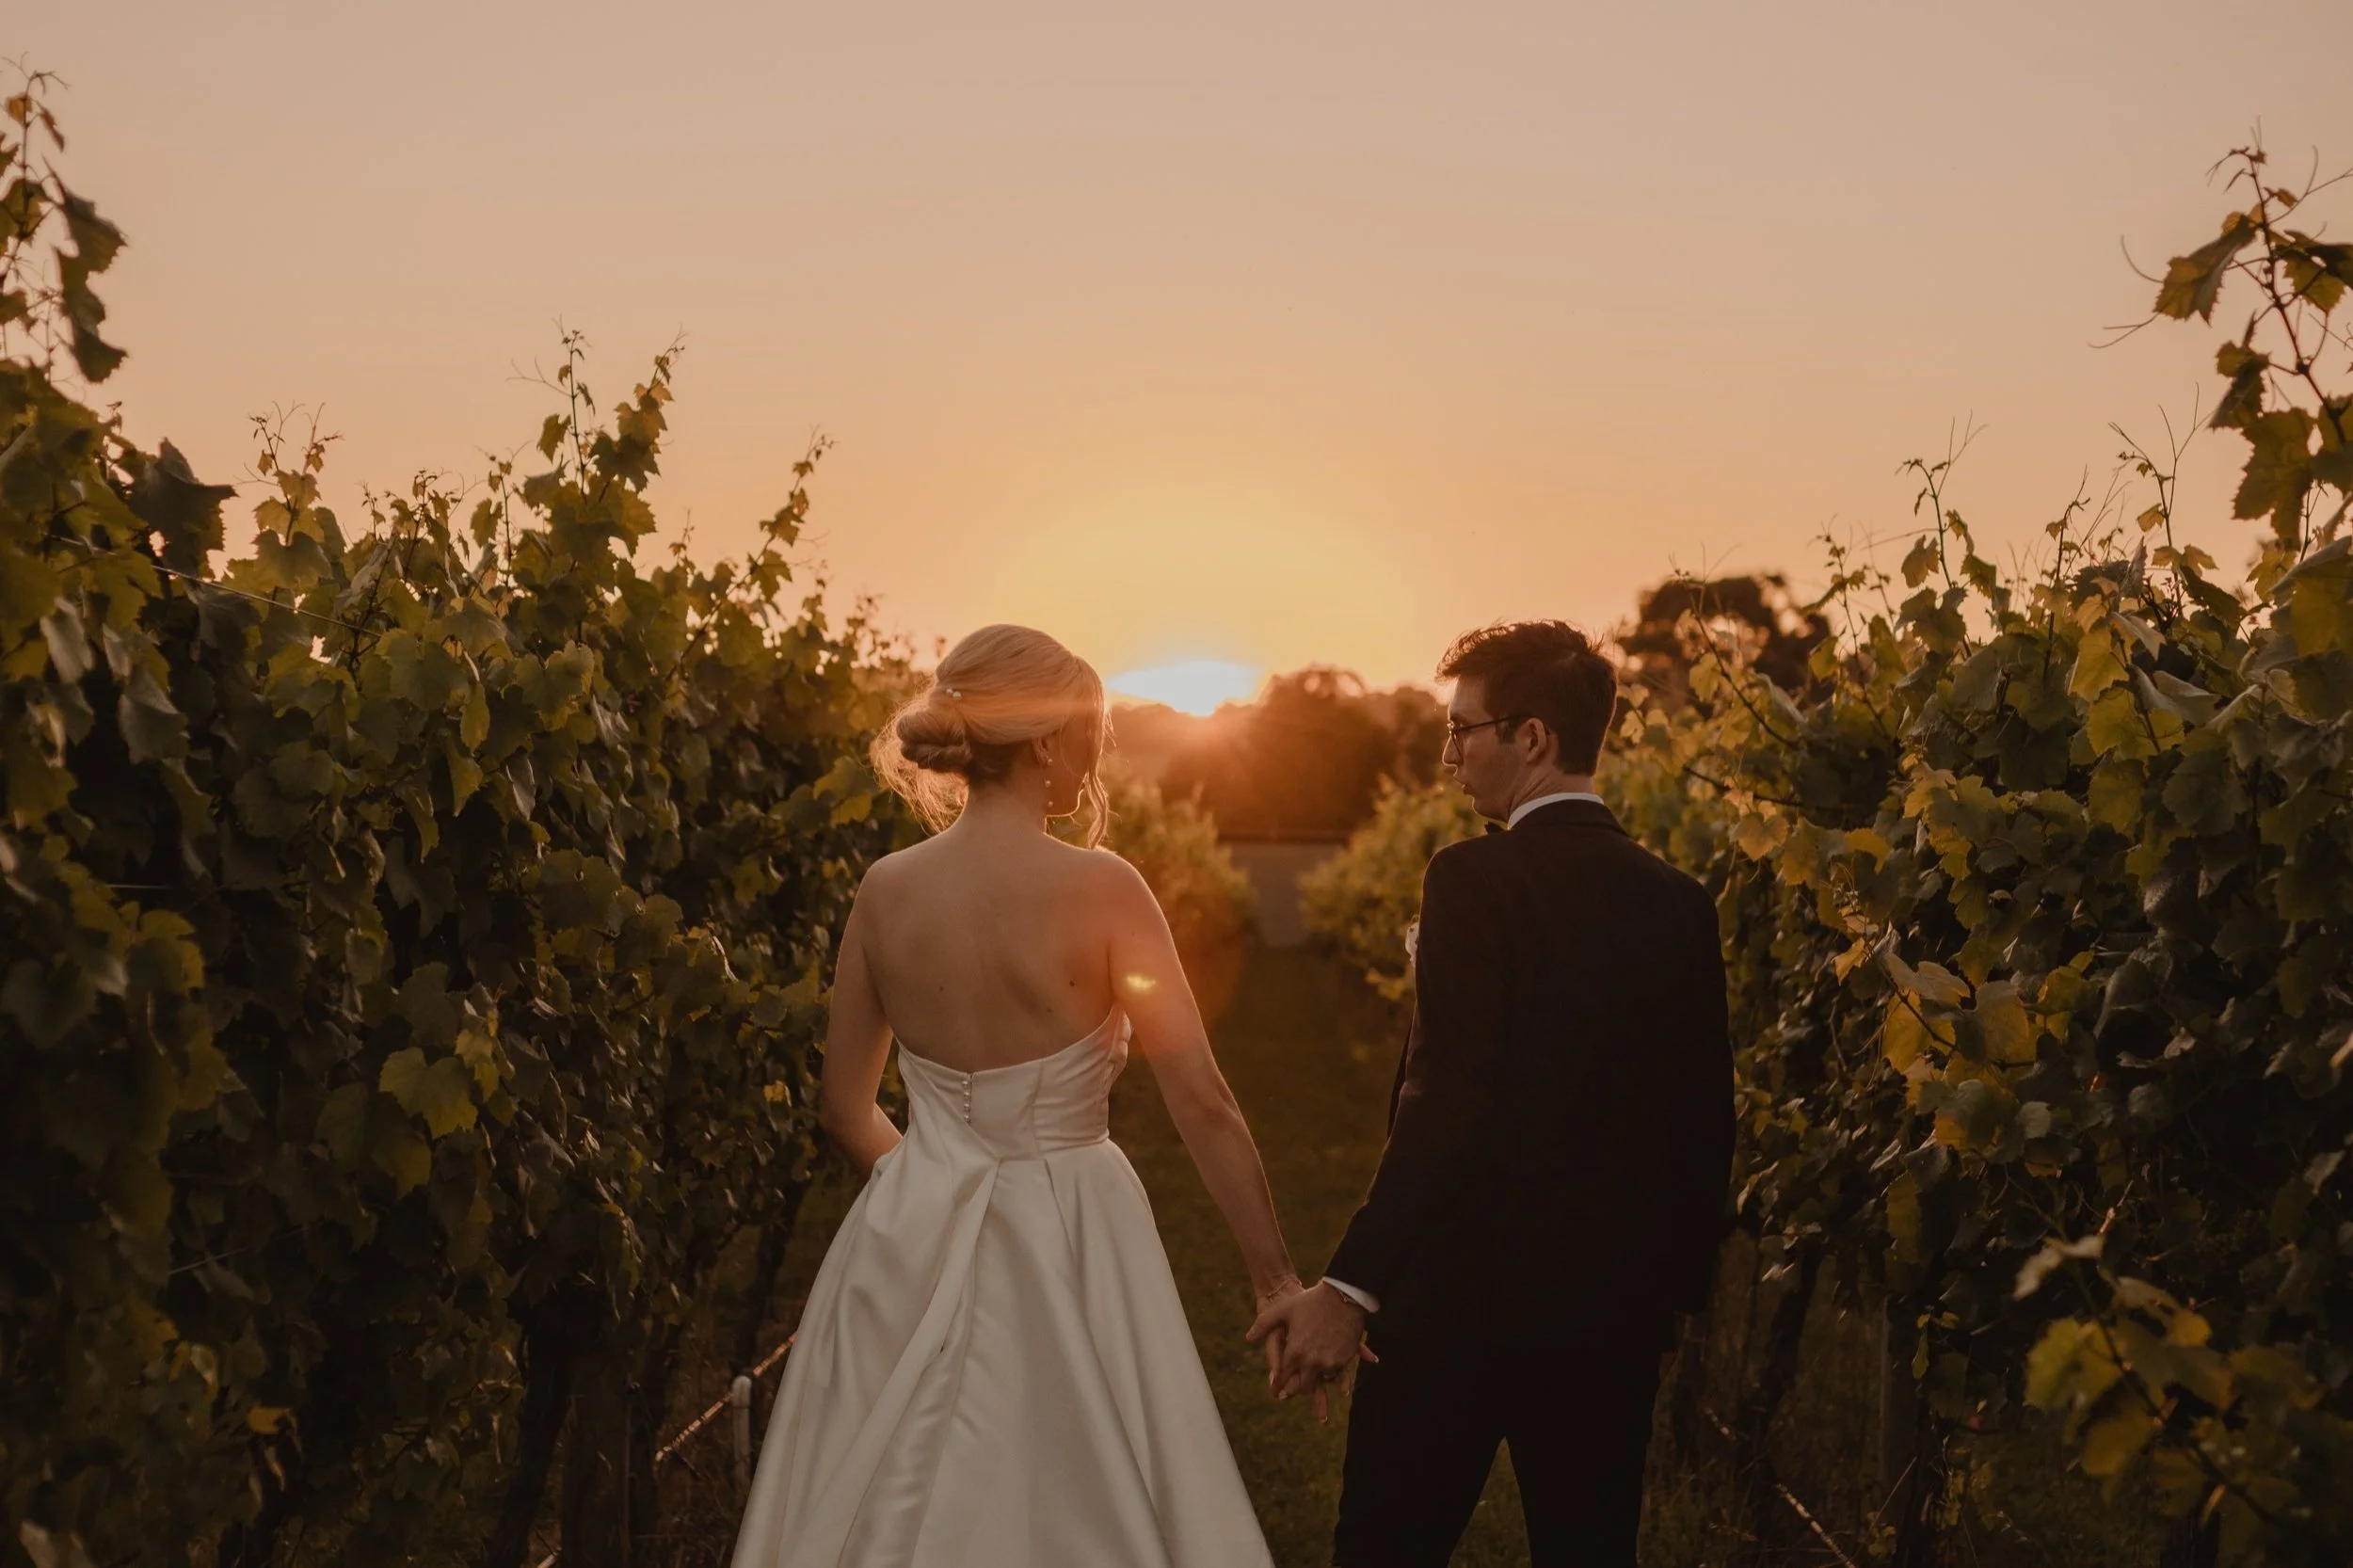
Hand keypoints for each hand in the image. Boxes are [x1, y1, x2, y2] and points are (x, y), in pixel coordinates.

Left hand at [1246, 1281, 1375, 1422]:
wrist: (1343, 1296)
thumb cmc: (1311, 1301)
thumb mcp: (1283, 1309)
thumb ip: (1263, 1324)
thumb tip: (1248, 1338)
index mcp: (1294, 1352)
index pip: (1283, 1378)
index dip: (1278, 1386)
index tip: (1275, 1393)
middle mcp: (1311, 1362)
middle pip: (1302, 1386)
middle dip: (1296, 1388)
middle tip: (1291, 1391)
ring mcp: (1329, 1363)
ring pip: (1319, 1382)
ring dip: (1314, 1381)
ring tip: (1310, 1381)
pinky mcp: (1344, 1360)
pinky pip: (1335, 1375)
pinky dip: (1330, 1375)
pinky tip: (1327, 1372)